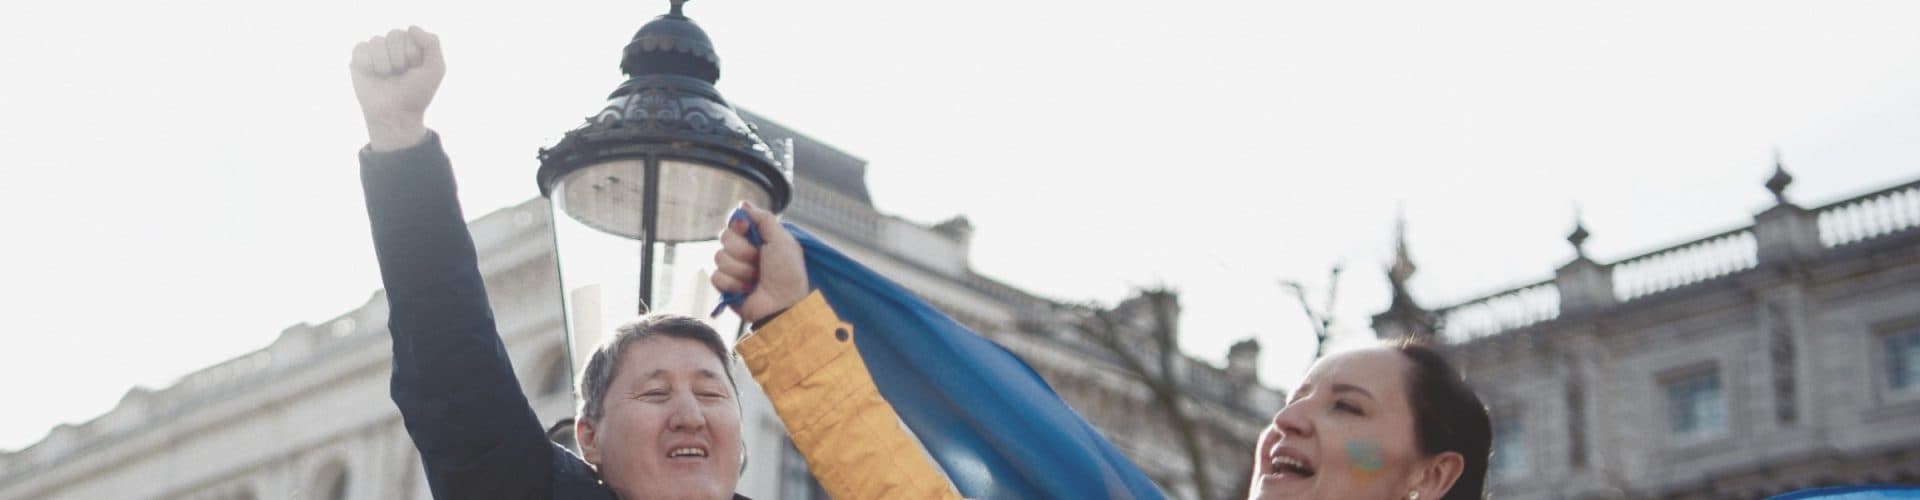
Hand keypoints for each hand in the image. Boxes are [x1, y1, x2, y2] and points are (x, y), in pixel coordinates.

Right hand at [350, 26, 443, 150]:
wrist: (395, 115)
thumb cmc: (416, 94)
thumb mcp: (435, 69)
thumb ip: (432, 43)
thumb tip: (411, 27)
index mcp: (411, 46)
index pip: (410, 33)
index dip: (413, 54)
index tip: (414, 70)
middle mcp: (393, 47)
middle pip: (394, 35)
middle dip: (399, 58)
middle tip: (400, 74)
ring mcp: (375, 54)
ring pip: (377, 41)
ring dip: (384, 63)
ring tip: (386, 76)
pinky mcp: (358, 61)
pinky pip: (360, 48)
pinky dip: (367, 62)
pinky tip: (372, 74)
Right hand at [711, 202, 808, 323]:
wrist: (784, 303)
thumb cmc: (788, 272)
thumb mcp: (782, 240)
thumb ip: (764, 219)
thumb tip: (743, 203)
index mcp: (756, 238)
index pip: (734, 222)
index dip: (737, 224)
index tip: (745, 228)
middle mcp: (742, 251)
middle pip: (724, 237)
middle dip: (743, 251)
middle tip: (759, 260)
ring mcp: (733, 269)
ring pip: (719, 257)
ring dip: (741, 270)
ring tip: (756, 278)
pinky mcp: (725, 286)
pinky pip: (716, 276)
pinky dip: (734, 284)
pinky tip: (747, 289)